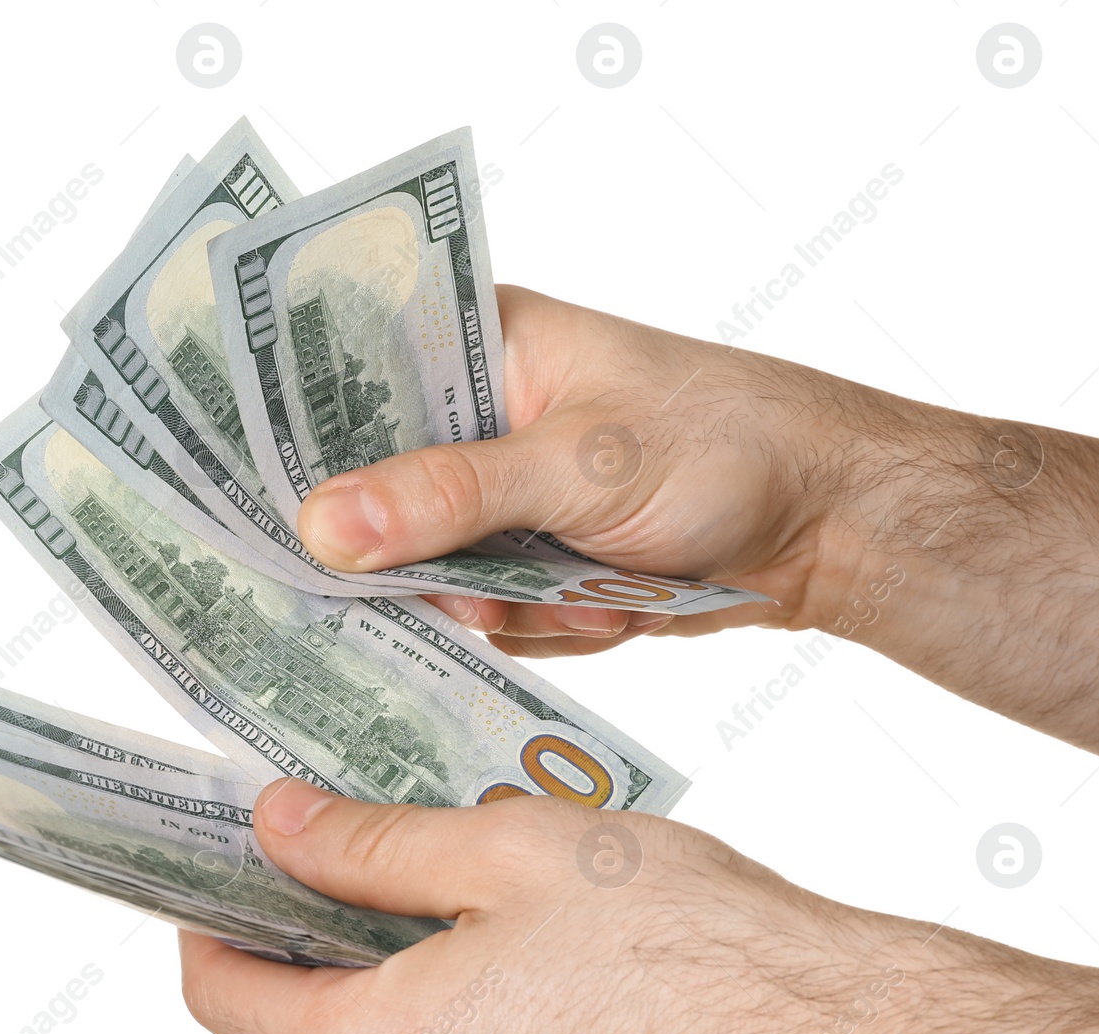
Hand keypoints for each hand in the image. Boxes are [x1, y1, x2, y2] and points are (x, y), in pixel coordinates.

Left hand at [180, 781, 1098, 1033]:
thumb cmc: (695, 949)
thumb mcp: (508, 849)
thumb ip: (368, 844)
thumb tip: (278, 825)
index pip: (223, 995)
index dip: (211, 915)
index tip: (227, 860)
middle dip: (304, 949)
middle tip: (347, 853)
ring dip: (386, 995)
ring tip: (451, 900)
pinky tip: (520, 973)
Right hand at [296, 285, 906, 656]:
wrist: (825, 523)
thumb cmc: (721, 444)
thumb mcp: (580, 463)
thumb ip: (450, 494)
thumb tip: (323, 528)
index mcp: (477, 344)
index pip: (345, 382)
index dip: (300, 444)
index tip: (273, 510)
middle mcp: (477, 419)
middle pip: (375, 499)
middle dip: (431, 560)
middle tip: (478, 583)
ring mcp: (505, 498)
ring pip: (432, 574)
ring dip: (510, 603)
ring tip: (594, 587)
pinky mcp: (534, 562)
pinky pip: (490, 614)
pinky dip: (549, 625)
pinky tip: (613, 604)